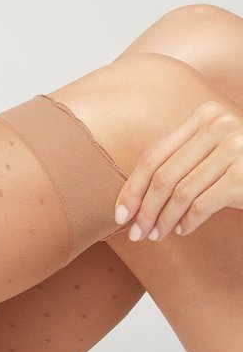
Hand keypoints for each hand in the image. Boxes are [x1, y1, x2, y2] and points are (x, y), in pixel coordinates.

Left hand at [113, 99, 242, 240]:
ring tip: (156, 235)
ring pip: (180, 193)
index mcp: (204, 116)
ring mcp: (235, 148)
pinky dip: (187, 222)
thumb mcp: (208, 155)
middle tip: (136, 233)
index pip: (154, 154)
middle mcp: (219, 126)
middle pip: (163, 175)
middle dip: (144, 210)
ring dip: (163, 220)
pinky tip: (182, 230)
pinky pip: (201, 205)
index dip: (132, 187)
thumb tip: (130, 199)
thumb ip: (178, 161)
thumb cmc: (239, 168)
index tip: (120, 214)